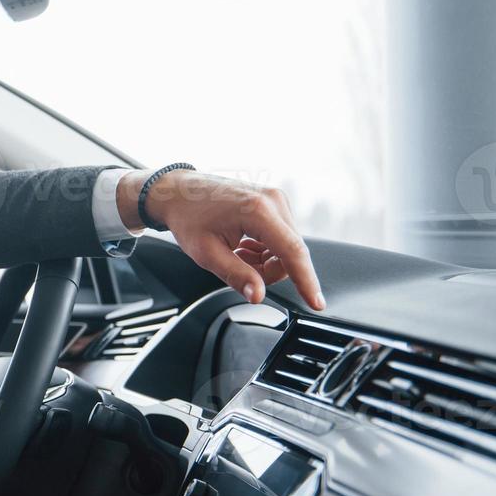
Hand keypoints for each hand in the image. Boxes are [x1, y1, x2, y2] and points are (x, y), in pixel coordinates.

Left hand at [116, 169, 324, 311]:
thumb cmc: (188, 217)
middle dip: (268, 270)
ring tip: (235, 252)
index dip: (306, 281)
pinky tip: (242, 245)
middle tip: (237, 265)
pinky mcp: (275, 202)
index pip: (292, 252)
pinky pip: (281, 238)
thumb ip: (236, 275)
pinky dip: (264, 250)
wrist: (178, 191)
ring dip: (265, 260)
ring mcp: (276, 199)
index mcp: (258, 210)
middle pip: (290, 253)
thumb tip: (258, 295)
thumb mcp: (206, 253)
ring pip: (287, 248)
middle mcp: (273, 200)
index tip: (317, 303)